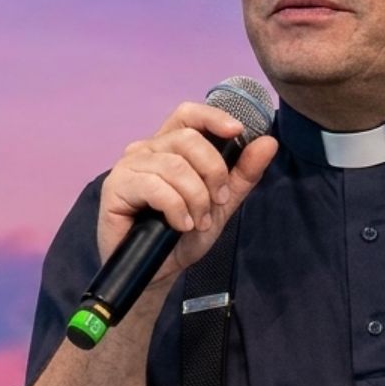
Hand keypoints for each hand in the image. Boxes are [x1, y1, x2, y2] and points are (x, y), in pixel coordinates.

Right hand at [97, 101, 279, 287]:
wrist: (159, 270)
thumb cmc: (183, 234)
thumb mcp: (222, 204)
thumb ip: (243, 173)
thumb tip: (269, 142)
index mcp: (170, 146)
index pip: (189, 114)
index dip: (212, 116)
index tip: (237, 131)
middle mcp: (147, 149)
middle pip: (188, 140)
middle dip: (213, 173)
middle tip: (217, 202)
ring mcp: (129, 166)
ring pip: (174, 166)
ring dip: (195, 198)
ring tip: (196, 222)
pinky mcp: (116, 186)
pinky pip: (155, 187)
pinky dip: (176, 208)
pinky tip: (179, 225)